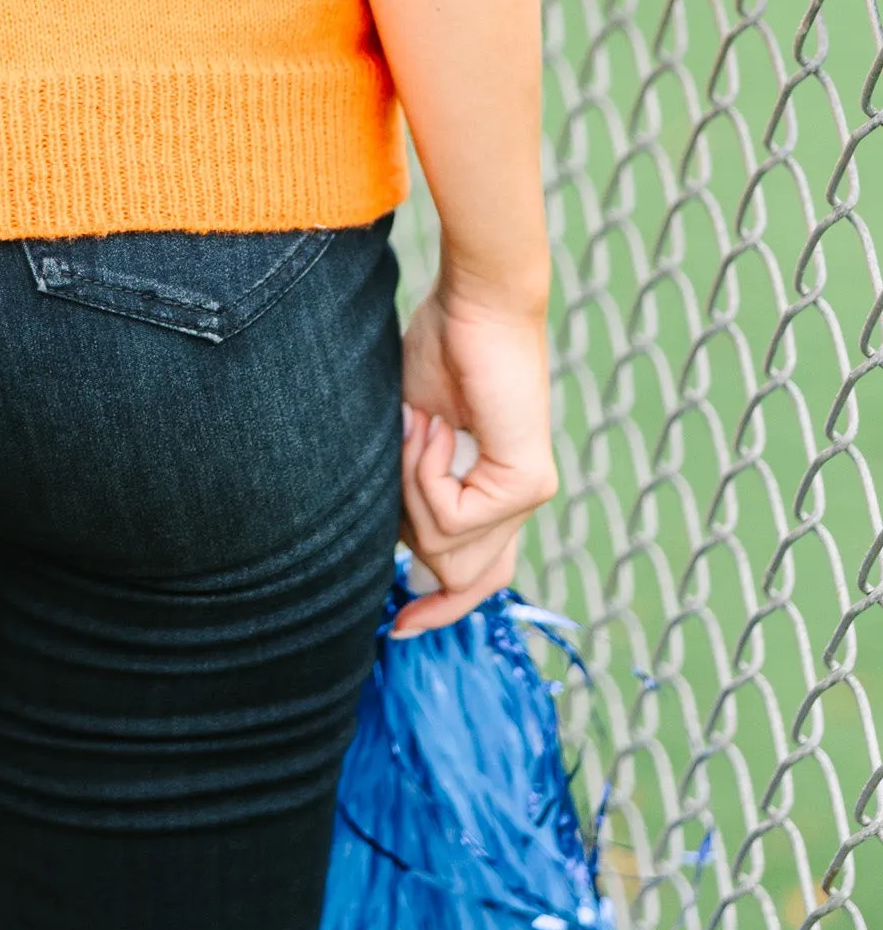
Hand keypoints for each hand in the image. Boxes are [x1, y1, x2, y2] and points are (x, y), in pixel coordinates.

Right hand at [394, 281, 556, 637]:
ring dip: (411, 488)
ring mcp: (529, 495)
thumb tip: (399, 548)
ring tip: (419, 425)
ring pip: (447, 549)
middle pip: (462, 575)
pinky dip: (424, 472)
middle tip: (405, 449)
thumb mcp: (411, 438)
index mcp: (497, 492)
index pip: (483, 578)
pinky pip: (452, 516)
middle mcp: (522, 502)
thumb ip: (413, 494)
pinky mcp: (526, 481)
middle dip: (413, 529)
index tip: (401, 628)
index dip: (443, 609)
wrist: (476, 301)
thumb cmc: (440, 349)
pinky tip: (434, 425)